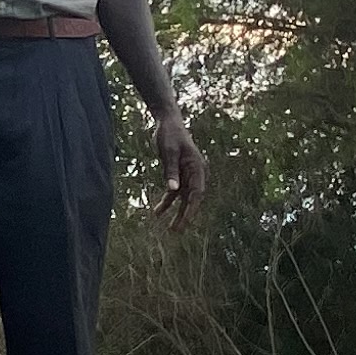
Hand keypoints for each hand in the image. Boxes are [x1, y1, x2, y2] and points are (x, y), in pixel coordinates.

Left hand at [150, 106, 205, 220]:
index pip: (197, 193)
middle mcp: (195, 173)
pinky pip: (174, 192)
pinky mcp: (177, 174)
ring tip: (171, 229)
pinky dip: (167, 202)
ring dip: (177, 212)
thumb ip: (171, 171)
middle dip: (185, 216)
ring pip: (183, 198)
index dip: (192, 209)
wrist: (168, 123)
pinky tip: (158, 212)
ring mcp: (187, 175)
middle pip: (191, 199)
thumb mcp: (169, 152)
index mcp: (197, 168)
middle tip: (177, 232)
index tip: (186, 222)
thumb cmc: (170, 135)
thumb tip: (173, 190)